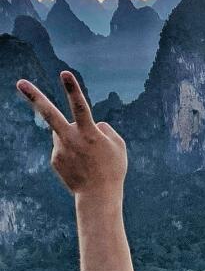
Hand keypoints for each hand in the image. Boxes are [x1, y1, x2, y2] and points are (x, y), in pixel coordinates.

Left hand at [16, 73, 127, 200]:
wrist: (98, 197)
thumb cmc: (112, 169)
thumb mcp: (118, 146)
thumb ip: (105, 129)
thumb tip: (92, 123)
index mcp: (89, 133)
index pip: (80, 106)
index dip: (72, 89)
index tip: (64, 73)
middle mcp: (71, 139)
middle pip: (49, 114)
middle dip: (34, 97)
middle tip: (19, 82)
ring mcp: (60, 149)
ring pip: (63, 132)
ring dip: (74, 138)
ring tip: (88, 158)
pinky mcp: (54, 159)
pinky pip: (63, 147)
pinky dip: (73, 153)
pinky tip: (81, 166)